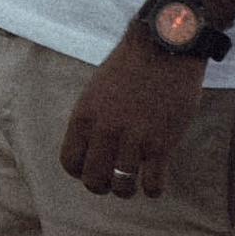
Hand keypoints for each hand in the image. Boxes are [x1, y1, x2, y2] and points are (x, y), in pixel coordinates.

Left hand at [57, 33, 208, 199]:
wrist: (164, 46)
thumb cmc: (132, 65)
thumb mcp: (97, 90)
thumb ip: (93, 119)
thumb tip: (92, 149)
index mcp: (84, 116)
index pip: (70, 162)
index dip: (81, 171)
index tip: (94, 168)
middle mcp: (104, 131)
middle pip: (93, 181)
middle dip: (103, 185)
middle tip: (114, 181)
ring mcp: (132, 139)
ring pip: (122, 187)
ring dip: (128, 189)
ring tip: (135, 183)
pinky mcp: (160, 143)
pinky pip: (153, 184)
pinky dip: (154, 189)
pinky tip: (156, 180)